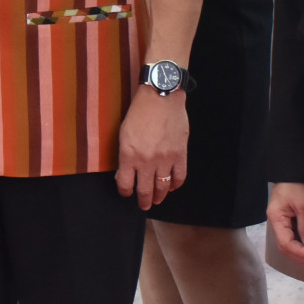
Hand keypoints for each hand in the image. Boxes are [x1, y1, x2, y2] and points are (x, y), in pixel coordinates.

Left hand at [116, 84, 188, 208]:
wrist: (161, 97)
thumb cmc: (140, 111)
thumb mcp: (123, 133)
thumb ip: (125, 154)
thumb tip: (125, 171)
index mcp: (129, 155)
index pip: (125, 183)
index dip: (125, 192)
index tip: (126, 193)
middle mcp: (147, 161)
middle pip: (144, 190)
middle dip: (143, 201)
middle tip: (144, 205)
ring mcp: (165, 159)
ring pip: (162, 186)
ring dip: (159, 196)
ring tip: (157, 200)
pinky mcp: (180, 155)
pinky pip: (179, 177)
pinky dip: (175, 185)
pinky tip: (172, 187)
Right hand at [267, 182, 303, 263]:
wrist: (296, 169)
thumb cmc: (298, 183)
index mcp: (276, 217)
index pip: (286, 243)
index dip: (301, 253)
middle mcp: (277, 221)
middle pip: (285, 247)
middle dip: (302, 256)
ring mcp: (282, 221)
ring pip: (289, 244)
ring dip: (302, 252)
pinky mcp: (289, 219)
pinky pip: (293, 237)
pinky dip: (303, 245)